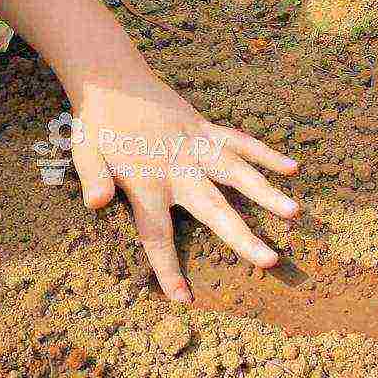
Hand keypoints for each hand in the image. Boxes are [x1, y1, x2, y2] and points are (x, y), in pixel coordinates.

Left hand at [69, 72, 298, 302]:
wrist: (112, 78)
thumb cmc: (97, 123)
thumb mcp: (83, 152)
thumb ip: (93, 178)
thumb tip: (96, 205)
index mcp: (146, 181)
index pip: (157, 234)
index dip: (168, 268)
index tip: (184, 299)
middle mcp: (177, 166)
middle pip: (213, 208)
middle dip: (242, 237)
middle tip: (270, 260)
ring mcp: (195, 145)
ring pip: (236, 172)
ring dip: (265, 193)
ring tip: (293, 213)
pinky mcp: (204, 127)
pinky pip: (239, 141)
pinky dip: (264, 153)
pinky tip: (291, 168)